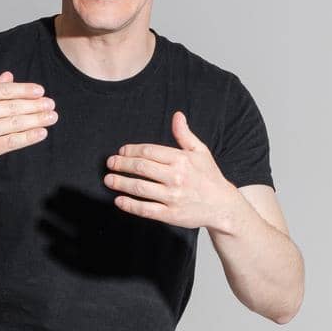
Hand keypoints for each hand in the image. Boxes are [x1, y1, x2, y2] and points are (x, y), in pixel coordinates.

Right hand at [0, 71, 57, 173]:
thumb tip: (9, 76)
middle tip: (51, 105)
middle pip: (13, 107)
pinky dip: (29, 137)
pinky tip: (41, 133)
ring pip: (15, 123)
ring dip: (37, 120)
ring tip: (51, 117)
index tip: (40, 91)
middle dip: (36, 105)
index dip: (25, 90)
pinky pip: (12, 141)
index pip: (4, 90)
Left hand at [102, 109, 239, 230]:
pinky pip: (146, 209)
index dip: (131, 150)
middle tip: (110, 163)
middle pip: (141, 167)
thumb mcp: (200, 152)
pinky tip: (119, 200)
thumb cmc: (209, 177)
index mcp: (181, 159)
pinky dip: (130, 205)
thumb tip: (177, 115)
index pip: (149, 151)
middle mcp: (176, 177)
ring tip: (109, 179)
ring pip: (140, 188)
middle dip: (121, 164)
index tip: (122, 151)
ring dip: (120, 183)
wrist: (222, 206)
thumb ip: (185, 135)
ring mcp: (173, 197)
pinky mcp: (170, 215)